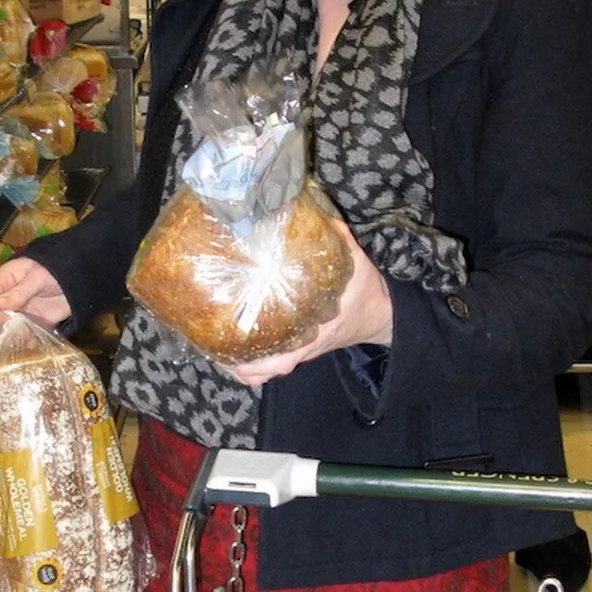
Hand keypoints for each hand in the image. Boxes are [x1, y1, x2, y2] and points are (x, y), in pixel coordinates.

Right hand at [0, 257, 71, 334]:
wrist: (78, 277)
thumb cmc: (53, 270)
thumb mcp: (37, 278)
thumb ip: (19, 292)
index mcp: (4, 282)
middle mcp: (7, 300)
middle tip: (11, 323)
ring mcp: (18, 313)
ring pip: (5, 329)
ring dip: (10, 334)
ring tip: (21, 334)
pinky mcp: (31, 324)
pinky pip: (23, 336)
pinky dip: (24, 341)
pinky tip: (29, 341)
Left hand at [226, 220, 392, 386]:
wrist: (381, 315)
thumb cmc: (366, 294)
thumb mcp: (358, 266)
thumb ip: (341, 242)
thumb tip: (325, 220)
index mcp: (314, 334)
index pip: (281, 358)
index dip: (252, 361)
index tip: (226, 349)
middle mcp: (302, 347)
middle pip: (263, 371)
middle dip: (235, 363)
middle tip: (210, 346)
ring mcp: (300, 349)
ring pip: (265, 371)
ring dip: (241, 365)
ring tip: (216, 349)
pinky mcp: (299, 345)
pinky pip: (272, 362)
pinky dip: (254, 361)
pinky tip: (237, 346)